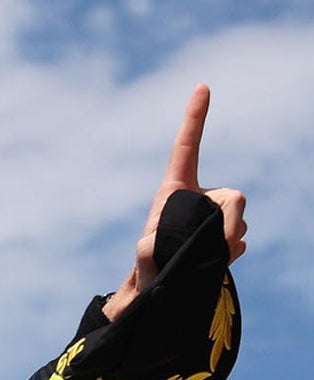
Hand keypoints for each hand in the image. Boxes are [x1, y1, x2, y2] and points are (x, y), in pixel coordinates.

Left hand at [104, 86, 246, 320]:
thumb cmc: (148, 268)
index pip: (187, 147)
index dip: (194, 118)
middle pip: (234, 196)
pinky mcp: (224, 233)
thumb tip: (153, 244)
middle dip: (233, 219)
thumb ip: (146, 250)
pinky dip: (230, 252)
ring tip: (200, 259)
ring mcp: (215, 215)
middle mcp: (199, 197)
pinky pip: (239, 238)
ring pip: (239, 221)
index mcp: (175, 190)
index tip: (202, 87)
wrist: (159, 289)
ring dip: (227, 242)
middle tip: (223, 244)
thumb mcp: (143, 257)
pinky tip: (212, 262)